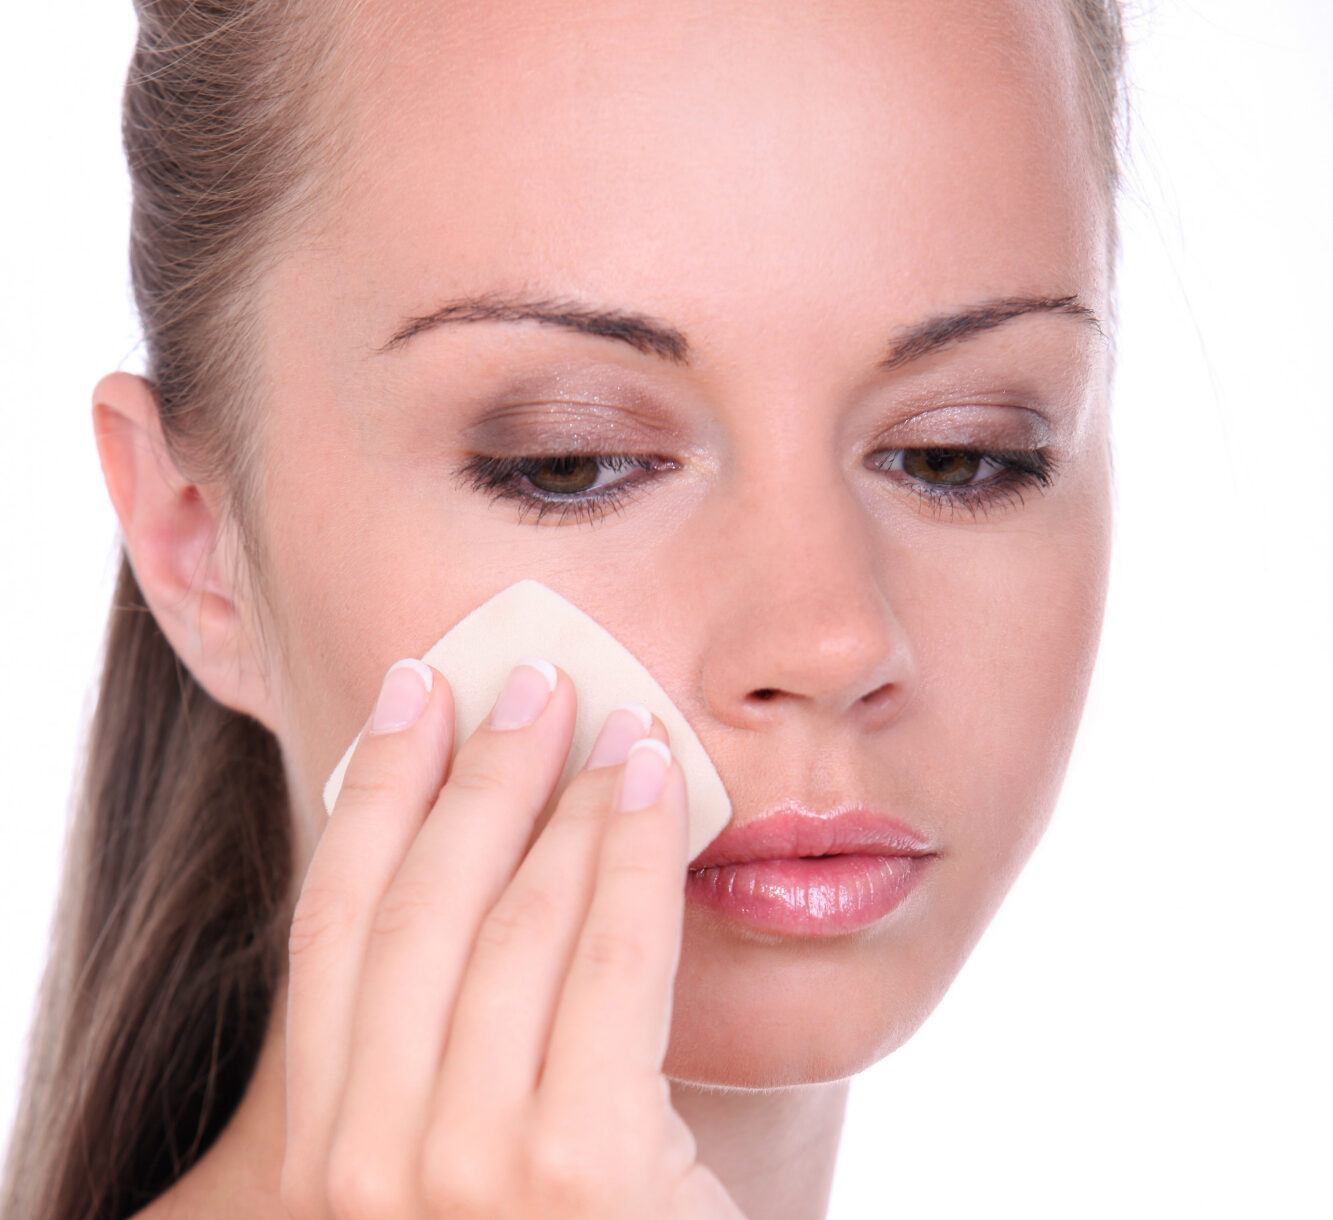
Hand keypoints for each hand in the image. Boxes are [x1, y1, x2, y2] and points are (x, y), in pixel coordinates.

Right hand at [281, 657, 745, 1218]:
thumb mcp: (448, 1178)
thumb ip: (426, 1062)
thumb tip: (461, 872)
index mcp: (319, 1164)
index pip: (333, 930)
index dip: (373, 796)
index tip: (412, 696)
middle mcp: (367, 1170)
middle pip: (419, 908)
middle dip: (472, 773)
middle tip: (524, 678)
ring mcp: (464, 1177)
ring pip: (514, 922)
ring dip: (561, 798)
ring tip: (604, 719)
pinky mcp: (579, 1174)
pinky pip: (608, 962)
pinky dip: (630, 853)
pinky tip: (652, 782)